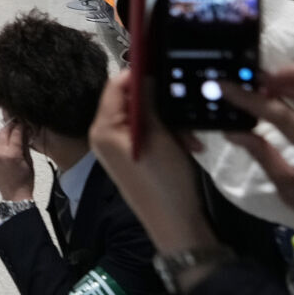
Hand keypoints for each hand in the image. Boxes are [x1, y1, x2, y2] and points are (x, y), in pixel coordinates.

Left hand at [0, 121, 36, 201]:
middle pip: (4, 131)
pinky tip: (2, 144)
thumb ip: (25, 144)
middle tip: (18, 126)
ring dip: (3, 133)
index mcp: (12, 154)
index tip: (24, 123)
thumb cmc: (25, 181)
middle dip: (12, 127)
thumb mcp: (29, 161)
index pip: (16, 132)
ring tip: (10, 136)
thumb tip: (25, 131)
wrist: (14, 195)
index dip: (21, 125)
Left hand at [88, 69, 218, 253]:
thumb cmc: (165, 181)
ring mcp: (119, 148)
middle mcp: (105, 136)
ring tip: (189, 137)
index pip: (115, 86)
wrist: (176, 226)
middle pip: (130, 101)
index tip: (165, 68)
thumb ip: (148, 102)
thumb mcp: (160, 135)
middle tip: (183, 110)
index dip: (138, 74)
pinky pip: (150, 134)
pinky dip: (170, 136)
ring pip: (145, 117)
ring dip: (170, 121)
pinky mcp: (134, 157)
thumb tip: (144, 75)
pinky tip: (189, 147)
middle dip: (160, 102)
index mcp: (103, 129)